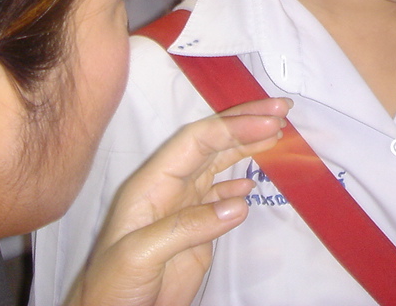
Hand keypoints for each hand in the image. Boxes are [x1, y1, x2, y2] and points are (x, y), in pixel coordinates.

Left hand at [64, 99, 291, 305]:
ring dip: (247, 147)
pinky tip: (252, 186)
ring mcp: (182, 209)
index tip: (269, 120)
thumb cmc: (112, 286)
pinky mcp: (193, 232)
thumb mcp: (139, 255)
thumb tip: (240, 203)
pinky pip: (219, 198)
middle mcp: (169, 188)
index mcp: (152, 184)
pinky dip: (238, 187)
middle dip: (245, 123)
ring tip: (278, 133)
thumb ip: (186, 227)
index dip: (233, 127)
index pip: (197, 142)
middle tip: (283, 109)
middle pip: (210, 144)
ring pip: (218, 165)